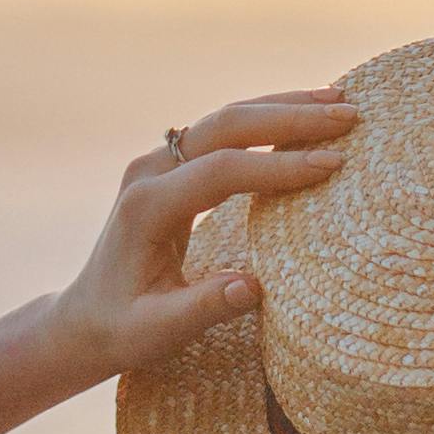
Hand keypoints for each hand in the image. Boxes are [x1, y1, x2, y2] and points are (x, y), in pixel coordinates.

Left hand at [52, 91, 356, 382]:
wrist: (84, 319)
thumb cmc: (122, 330)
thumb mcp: (158, 331)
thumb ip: (204, 308)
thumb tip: (254, 286)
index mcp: (147, 207)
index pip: (221, 171)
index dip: (277, 166)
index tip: (332, 166)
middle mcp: (150, 171)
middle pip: (226, 126)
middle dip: (290, 118)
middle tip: (349, 118)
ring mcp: (159, 162)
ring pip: (227, 118)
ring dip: (284, 106)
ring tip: (341, 102)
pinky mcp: (171, 165)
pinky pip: (225, 131)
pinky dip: (268, 118)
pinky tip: (305, 114)